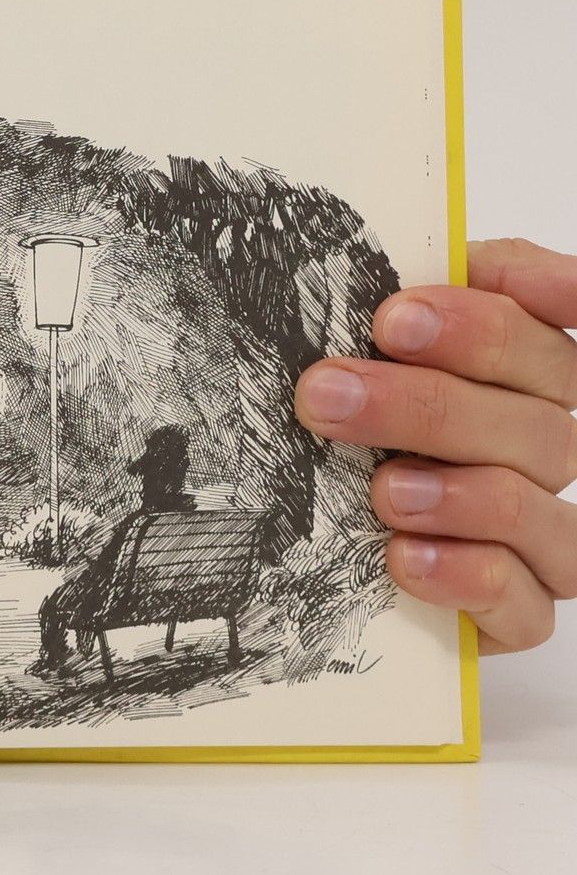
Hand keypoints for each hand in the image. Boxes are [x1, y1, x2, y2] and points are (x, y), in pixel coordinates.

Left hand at [296, 238, 576, 651]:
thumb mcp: (353, 357)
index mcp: (518, 370)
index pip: (556, 320)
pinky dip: (466, 575)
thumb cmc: (350, 429)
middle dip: (426, 400)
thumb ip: (383, 305)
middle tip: (328, 391)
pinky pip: (525, 602)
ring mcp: (540, 530)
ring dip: (456, 492)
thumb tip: (384, 266)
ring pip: (534, 504)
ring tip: (382, 489)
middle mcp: (541, 443)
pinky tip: (404, 557)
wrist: (320, 554)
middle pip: (534, 413)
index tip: (417, 306)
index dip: (533, 296)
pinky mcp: (517, 608)